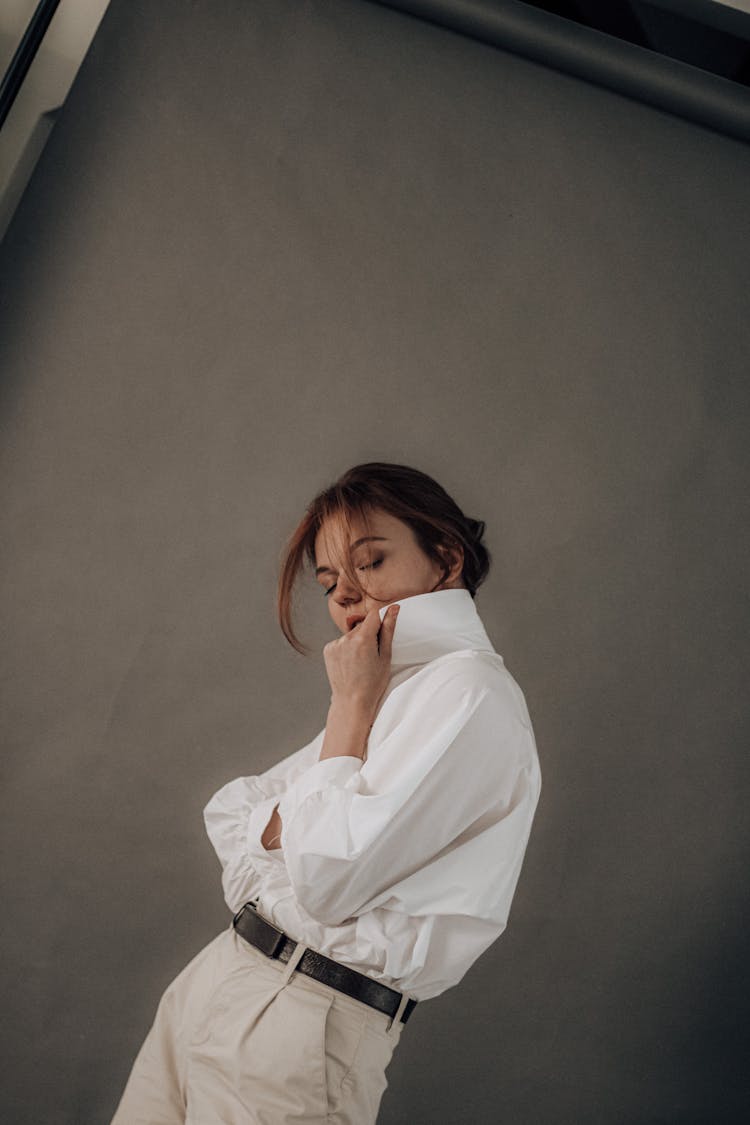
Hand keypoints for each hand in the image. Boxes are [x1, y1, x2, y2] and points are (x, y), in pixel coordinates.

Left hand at [323, 603, 399, 718]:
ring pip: (351, 634)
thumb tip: (393, 609)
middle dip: (369, 634)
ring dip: (357, 642)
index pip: (373, 614)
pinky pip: (341, 642)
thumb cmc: (372, 684)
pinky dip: (346, 649)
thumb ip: (388, 630)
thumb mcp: (385, 656)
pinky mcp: (328, 649)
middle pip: (362, 625)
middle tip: (372, 655)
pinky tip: (350, 663)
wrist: (351, 701)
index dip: (380, 621)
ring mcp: (335, 644)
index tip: (383, 630)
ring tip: (360, 662)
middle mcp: (346, 638)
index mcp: (362, 638)